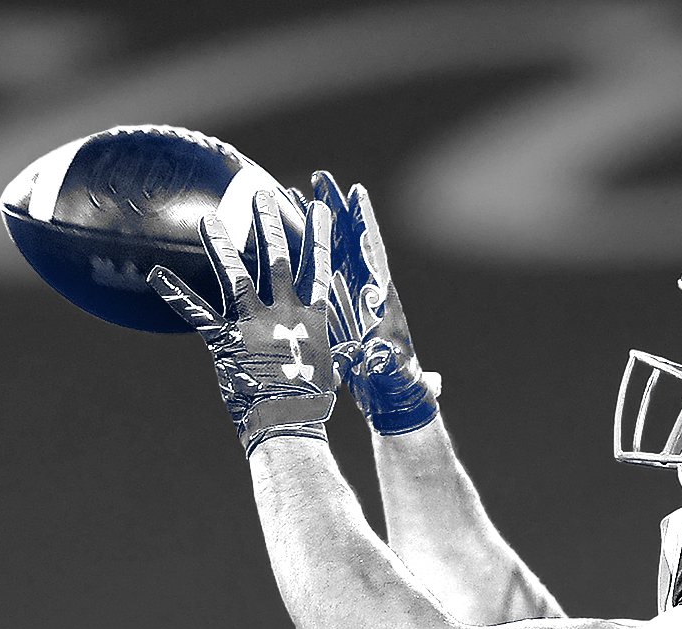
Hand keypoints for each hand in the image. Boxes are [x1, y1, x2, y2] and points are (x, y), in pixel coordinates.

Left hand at [148, 192, 358, 454]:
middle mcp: (284, 312)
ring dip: (223, 245)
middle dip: (272, 223)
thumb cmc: (310, 401)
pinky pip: (197, 312)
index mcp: (313, 317)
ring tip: (208, 219)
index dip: (319, 237)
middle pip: (279, 259)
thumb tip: (356, 350)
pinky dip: (176, 292)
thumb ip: (336, 350)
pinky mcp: (227, 341)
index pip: (318, 268)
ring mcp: (254, 324)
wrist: (289, 423)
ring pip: (237, 275)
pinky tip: (155, 273)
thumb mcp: (331, 369)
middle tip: (264, 192)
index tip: (320, 209)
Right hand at [313, 171, 439, 435]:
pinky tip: (284, 237)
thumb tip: (388, 362)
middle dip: (335, 209)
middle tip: (320, 176)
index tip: (356, 193)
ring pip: (331, 253)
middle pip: (349, 241)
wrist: (392, 399)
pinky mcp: (338, 310)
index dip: (365, 224)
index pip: (372, 254)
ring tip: (294, 195)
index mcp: (384, 302)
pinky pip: (318, 276)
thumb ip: (391, 368)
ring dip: (315, 225)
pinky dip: (304, 255)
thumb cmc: (397, 386)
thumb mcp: (393, 376)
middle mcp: (368, 292)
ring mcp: (353, 298)